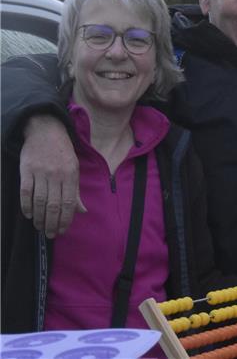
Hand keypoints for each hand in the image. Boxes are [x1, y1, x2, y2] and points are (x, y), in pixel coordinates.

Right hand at [19, 115, 85, 237]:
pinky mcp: (26, 169)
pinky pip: (25, 191)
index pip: (69, 203)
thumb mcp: (75, 169)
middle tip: (50, 234)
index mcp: (71, 175)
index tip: (62, 230)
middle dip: (51, 223)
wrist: (45, 131)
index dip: (65, 219)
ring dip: (39, 218)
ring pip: (39, 201)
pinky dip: (26, 205)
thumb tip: (82, 211)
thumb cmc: (62, 152)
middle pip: (53, 205)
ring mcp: (40, 172)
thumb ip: (76, 191)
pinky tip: (28, 214)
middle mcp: (56, 175)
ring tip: (39, 227)